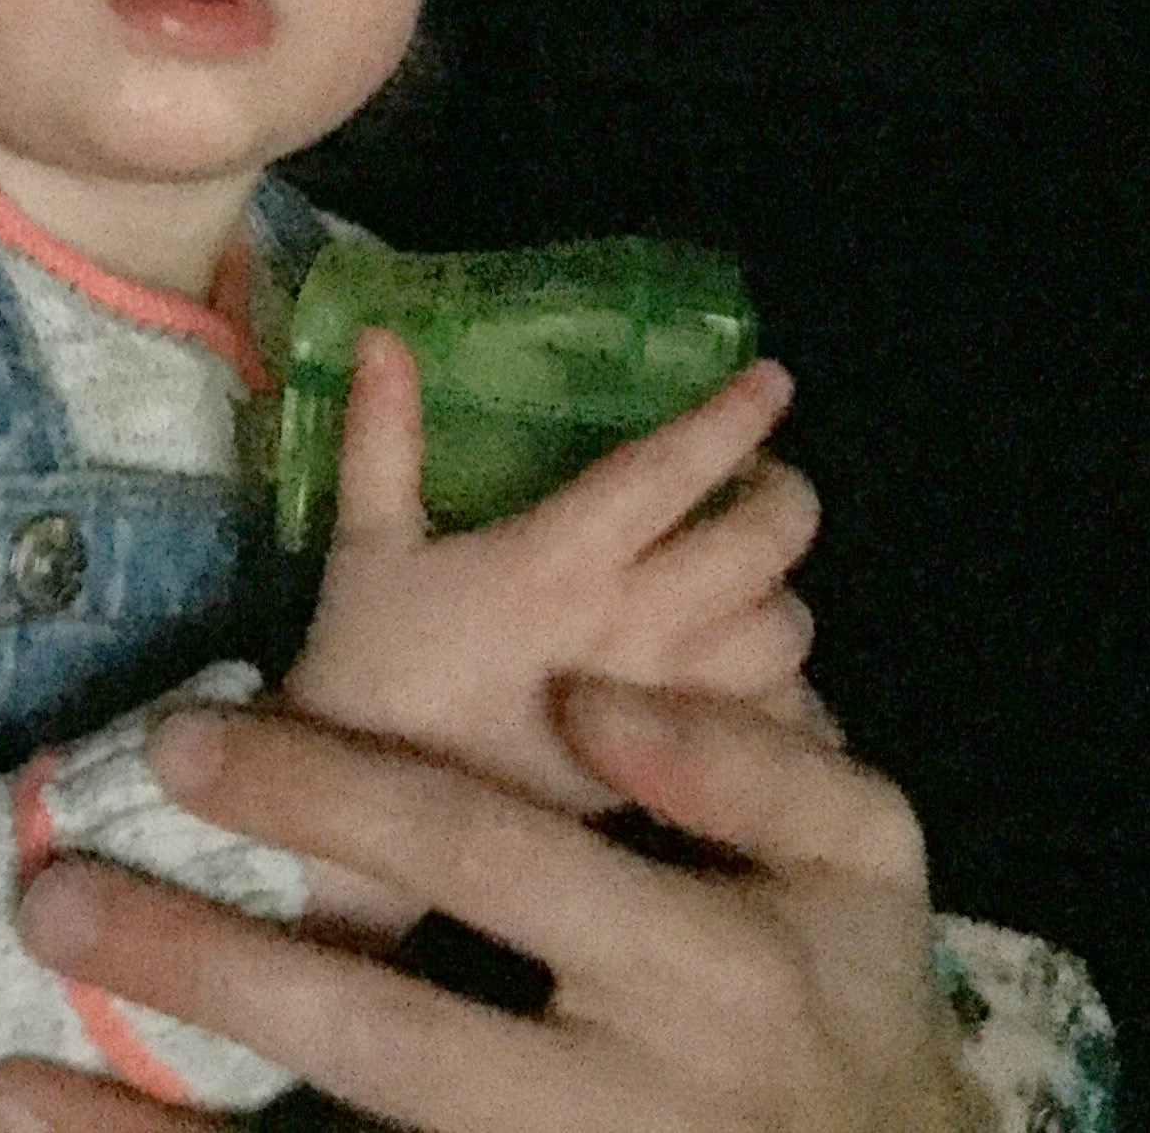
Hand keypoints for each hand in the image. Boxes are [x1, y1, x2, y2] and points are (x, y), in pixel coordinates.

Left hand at [0, 683, 994, 1132]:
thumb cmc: (849, 1011)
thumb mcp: (864, 867)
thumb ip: (755, 759)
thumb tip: (592, 693)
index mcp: (702, 971)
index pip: (486, 859)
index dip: (329, 795)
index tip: (179, 735)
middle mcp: (621, 1107)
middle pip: (389, 1042)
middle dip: (212, 971)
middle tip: (49, 898)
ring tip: (0, 1091)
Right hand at [286, 333, 820, 811]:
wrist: (372, 814)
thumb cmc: (367, 667)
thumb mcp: (364, 546)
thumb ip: (382, 438)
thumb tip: (381, 335)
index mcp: (558, 560)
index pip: (671, 472)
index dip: (731, 419)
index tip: (772, 377)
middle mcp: (630, 624)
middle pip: (762, 548)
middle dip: (785, 500)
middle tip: (764, 479)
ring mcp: (659, 699)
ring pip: (784, 635)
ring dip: (781, 592)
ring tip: (753, 573)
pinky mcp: (668, 765)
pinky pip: (766, 714)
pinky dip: (774, 680)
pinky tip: (743, 662)